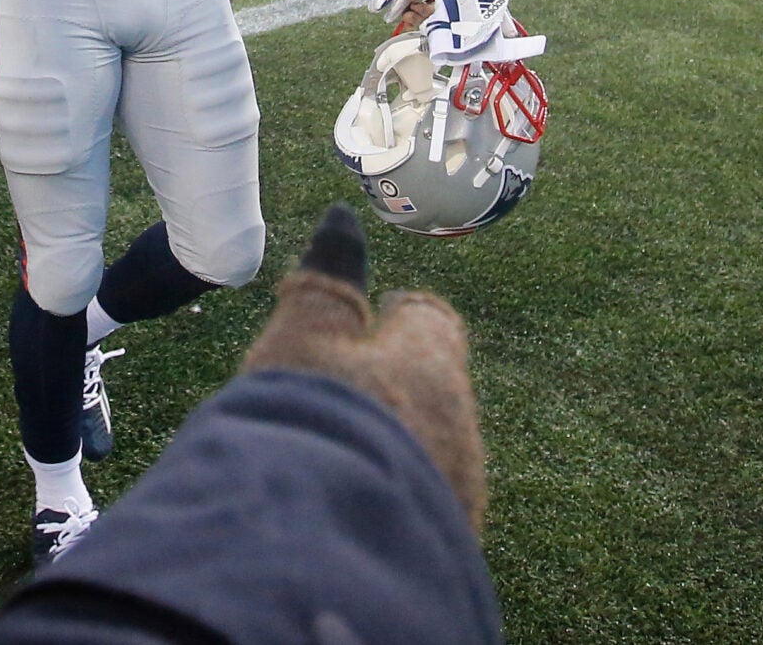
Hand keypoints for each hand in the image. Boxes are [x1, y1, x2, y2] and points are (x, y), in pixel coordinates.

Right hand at [241, 205, 486, 535]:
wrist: (327, 542)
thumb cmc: (311, 417)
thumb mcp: (301, 334)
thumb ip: (326, 277)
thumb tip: (345, 215)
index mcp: (433, 362)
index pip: (434, 321)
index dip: (404, 315)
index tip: (382, 314)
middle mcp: (462, 425)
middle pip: (435, 388)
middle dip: (396, 385)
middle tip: (342, 392)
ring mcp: (459, 491)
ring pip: (433, 449)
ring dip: (397, 444)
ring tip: (338, 454)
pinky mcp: (448, 547)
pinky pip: (426, 505)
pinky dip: (395, 494)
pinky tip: (351, 501)